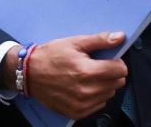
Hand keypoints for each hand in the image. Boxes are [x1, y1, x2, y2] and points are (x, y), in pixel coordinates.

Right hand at [6, 31, 127, 119]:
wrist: (30, 73)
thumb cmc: (51, 56)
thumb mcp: (75, 42)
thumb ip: (100, 40)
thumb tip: (119, 37)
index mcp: (86, 71)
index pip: (120, 70)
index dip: (117, 62)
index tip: (109, 60)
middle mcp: (85, 91)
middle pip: (117, 83)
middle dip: (111, 73)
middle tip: (97, 66)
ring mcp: (81, 104)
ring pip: (109, 94)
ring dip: (104, 85)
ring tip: (88, 76)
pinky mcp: (76, 113)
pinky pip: (99, 105)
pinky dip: (96, 96)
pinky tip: (84, 87)